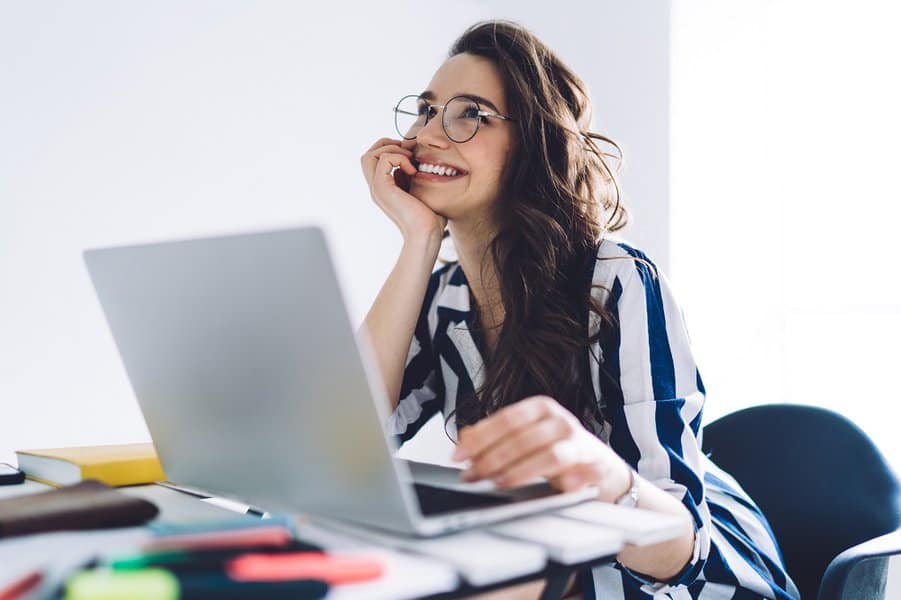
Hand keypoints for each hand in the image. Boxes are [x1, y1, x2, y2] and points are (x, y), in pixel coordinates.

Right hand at [360, 138, 446, 242]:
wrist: (426, 234)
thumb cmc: (430, 218)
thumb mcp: (420, 190)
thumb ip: (413, 175)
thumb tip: (416, 158)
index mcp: (384, 188)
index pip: (376, 159)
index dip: (392, 149)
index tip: (412, 154)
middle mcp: (376, 188)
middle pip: (369, 154)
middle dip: (389, 145)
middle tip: (409, 153)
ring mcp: (377, 189)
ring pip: (371, 155)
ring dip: (393, 150)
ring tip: (410, 160)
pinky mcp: (382, 188)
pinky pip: (384, 159)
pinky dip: (400, 158)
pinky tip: (413, 171)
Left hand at [451, 396, 632, 502]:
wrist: (597, 461)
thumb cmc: (554, 446)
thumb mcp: (524, 435)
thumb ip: (494, 436)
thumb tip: (463, 439)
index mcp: (540, 407)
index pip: (505, 419)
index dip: (480, 438)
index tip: (458, 455)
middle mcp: (559, 420)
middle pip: (521, 438)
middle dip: (491, 459)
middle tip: (472, 475)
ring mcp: (578, 442)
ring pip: (548, 455)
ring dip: (520, 471)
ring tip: (499, 482)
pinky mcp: (594, 464)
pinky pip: (582, 473)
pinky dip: (569, 481)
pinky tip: (558, 487)